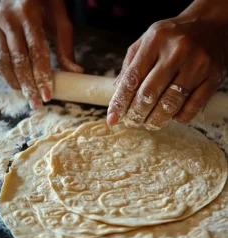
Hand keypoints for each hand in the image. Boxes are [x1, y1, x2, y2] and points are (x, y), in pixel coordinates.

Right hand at [0, 0, 82, 108]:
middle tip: (36, 104)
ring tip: (26, 96)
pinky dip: (3, 72)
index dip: (41, 77)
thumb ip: (65, 46)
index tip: (47, 96)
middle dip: (28, 86)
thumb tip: (75, 72)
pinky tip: (14, 82)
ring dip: (14, 82)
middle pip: (18, 60)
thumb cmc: (47, 2)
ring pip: (1, 60)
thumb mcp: (61, 20)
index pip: (36, 52)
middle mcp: (8, 17)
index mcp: (28, 13)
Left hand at [107, 17, 227, 128]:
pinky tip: (171, 117)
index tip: (112, 117)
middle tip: (131, 123)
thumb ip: (131, 64)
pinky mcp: (214, 77)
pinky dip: (179, 118)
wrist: (211, 24)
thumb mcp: (147, 40)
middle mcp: (176, 52)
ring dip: (155, 121)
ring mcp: (197, 65)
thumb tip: (116, 90)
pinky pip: (192, 108)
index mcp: (155, 41)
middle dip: (135, 115)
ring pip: (170, 104)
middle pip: (149, 94)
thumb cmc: (173, 36)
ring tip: (148, 124)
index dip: (120, 102)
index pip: (132, 79)